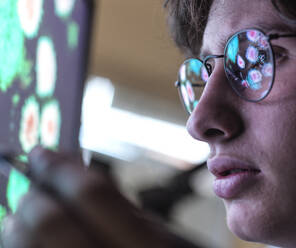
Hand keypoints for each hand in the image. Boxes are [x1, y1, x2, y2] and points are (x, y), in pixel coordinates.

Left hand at [1, 148, 189, 247]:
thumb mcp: (157, 232)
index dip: (60, 168)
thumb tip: (69, 163)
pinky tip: (30, 237)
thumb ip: (116, 200)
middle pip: (51, 220)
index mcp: (147, 247)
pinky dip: (21, 242)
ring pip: (25, 246)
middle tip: (36, 186)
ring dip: (20, 221)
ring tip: (30, 214)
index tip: (42, 154)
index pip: (91, 194)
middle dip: (36, 194)